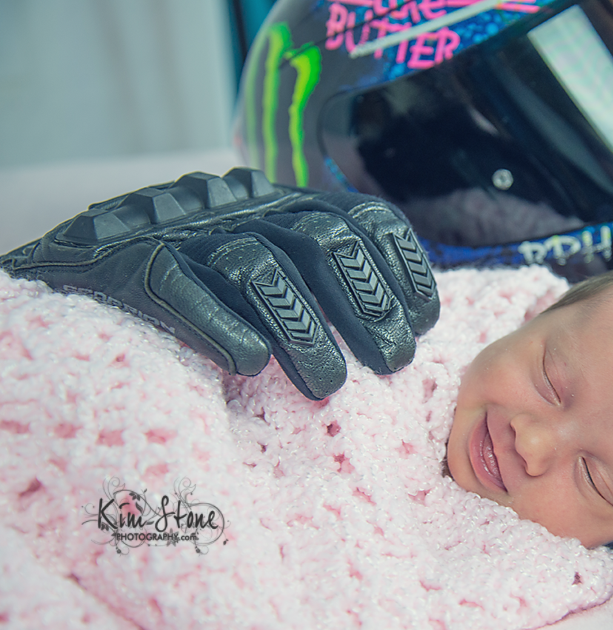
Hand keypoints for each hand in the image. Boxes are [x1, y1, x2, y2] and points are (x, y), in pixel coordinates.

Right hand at [0, 168, 439, 399]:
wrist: (85, 262)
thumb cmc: (199, 277)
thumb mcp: (273, 258)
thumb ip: (325, 277)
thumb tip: (403, 324)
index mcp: (285, 203)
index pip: (363, 218)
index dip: (402, 267)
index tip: (421, 321)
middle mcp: (244, 207)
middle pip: (321, 240)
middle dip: (367, 305)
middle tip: (390, 362)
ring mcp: (186, 230)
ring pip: (258, 267)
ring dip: (304, 331)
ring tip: (328, 387)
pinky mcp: (130, 263)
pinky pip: (179, 288)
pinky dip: (221, 326)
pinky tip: (249, 364)